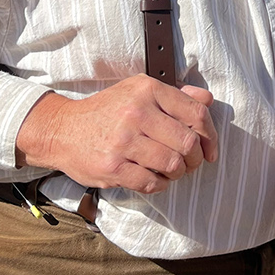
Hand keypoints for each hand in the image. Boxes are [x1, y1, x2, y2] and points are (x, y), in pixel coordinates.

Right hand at [15, 75, 216, 193]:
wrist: (63, 130)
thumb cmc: (107, 111)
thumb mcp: (138, 91)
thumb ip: (176, 95)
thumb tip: (208, 100)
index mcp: (147, 90)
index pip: (196, 114)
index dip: (211, 136)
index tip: (210, 150)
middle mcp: (136, 113)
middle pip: (188, 143)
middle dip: (195, 159)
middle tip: (190, 163)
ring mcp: (123, 141)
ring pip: (173, 165)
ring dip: (178, 173)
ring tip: (172, 170)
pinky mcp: (112, 167)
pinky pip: (152, 183)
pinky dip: (160, 184)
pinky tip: (154, 178)